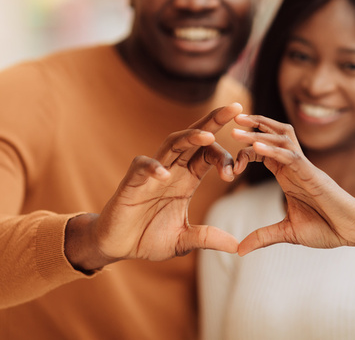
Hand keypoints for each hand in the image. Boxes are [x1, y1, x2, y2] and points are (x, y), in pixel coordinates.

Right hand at [66, 103, 242, 270]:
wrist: (117, 246)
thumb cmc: (149, 237)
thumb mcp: (184, 240)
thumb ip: (208, 237)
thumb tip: (237, 246)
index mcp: (187, 179)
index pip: (209, 154)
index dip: (225, 157)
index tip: (235, 173)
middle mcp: (172, 169)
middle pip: (195, 137)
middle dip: (214, 121)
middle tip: (236, 107)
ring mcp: (151, 172)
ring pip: (172, 144)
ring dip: (189, 137)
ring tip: (207, 135)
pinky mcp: (131, 182)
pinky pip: (142, 166)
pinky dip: (152, 167)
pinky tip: (164, 174)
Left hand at [231, 114, 354, 255]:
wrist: (353, 232)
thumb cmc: (327, 228)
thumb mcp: (288, 232)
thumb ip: (263, 237)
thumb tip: (239, 251)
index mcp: (288, 175)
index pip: (263, 151)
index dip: (244, 151)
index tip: (228, 162)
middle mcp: (295, 166)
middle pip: (273, 134)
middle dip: (253, 124)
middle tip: (231, 117)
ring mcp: (305, 168)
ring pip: (281, 139)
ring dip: (259, 132)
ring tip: (237, 127)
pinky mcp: (313, 175)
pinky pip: (292, 156)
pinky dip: (273, 150)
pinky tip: (256, 146)